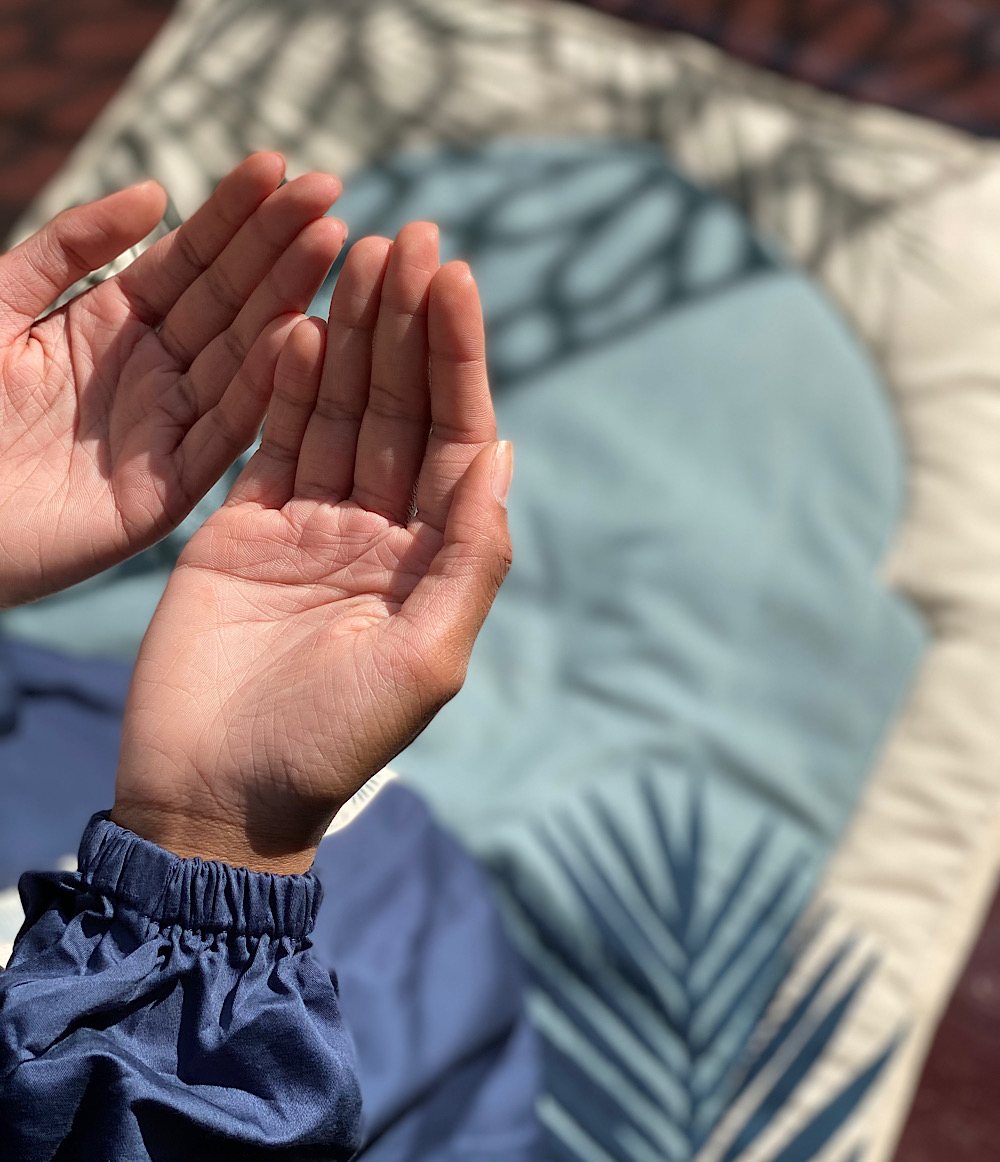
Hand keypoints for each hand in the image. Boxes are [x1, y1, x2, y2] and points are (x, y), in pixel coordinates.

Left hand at [0, 153, 346, 606]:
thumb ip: (70, 247)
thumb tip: (154, 192)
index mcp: (112, 324)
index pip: (189, 259)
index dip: (232, 213)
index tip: (278, 165)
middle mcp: (152, 372)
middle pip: (227, 300)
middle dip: (278, 244)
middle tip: (330, 193)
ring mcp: (165, 430)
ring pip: (240, 357)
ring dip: (287, 300)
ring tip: (331, 244)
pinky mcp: (165, 491)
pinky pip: (222, 434)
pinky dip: (262, 389)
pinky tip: (297, 336)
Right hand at [113, 224, 512, 871]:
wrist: (213, 800)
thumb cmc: (328, 745)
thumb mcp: (425, 657)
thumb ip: (470, 555)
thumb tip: (504, 451)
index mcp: (431, 562)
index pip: (454, 440)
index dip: (457, 360)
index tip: (457, 279)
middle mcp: (378, 534)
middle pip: (399, 410)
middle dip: (408, 328)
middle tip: (413, 238)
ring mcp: (310, 526)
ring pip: (338, 411)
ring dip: (352, 335)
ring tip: (363, 252)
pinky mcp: (243, 529)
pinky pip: (270, 441)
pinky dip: (283, 385)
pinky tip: (300, 322)